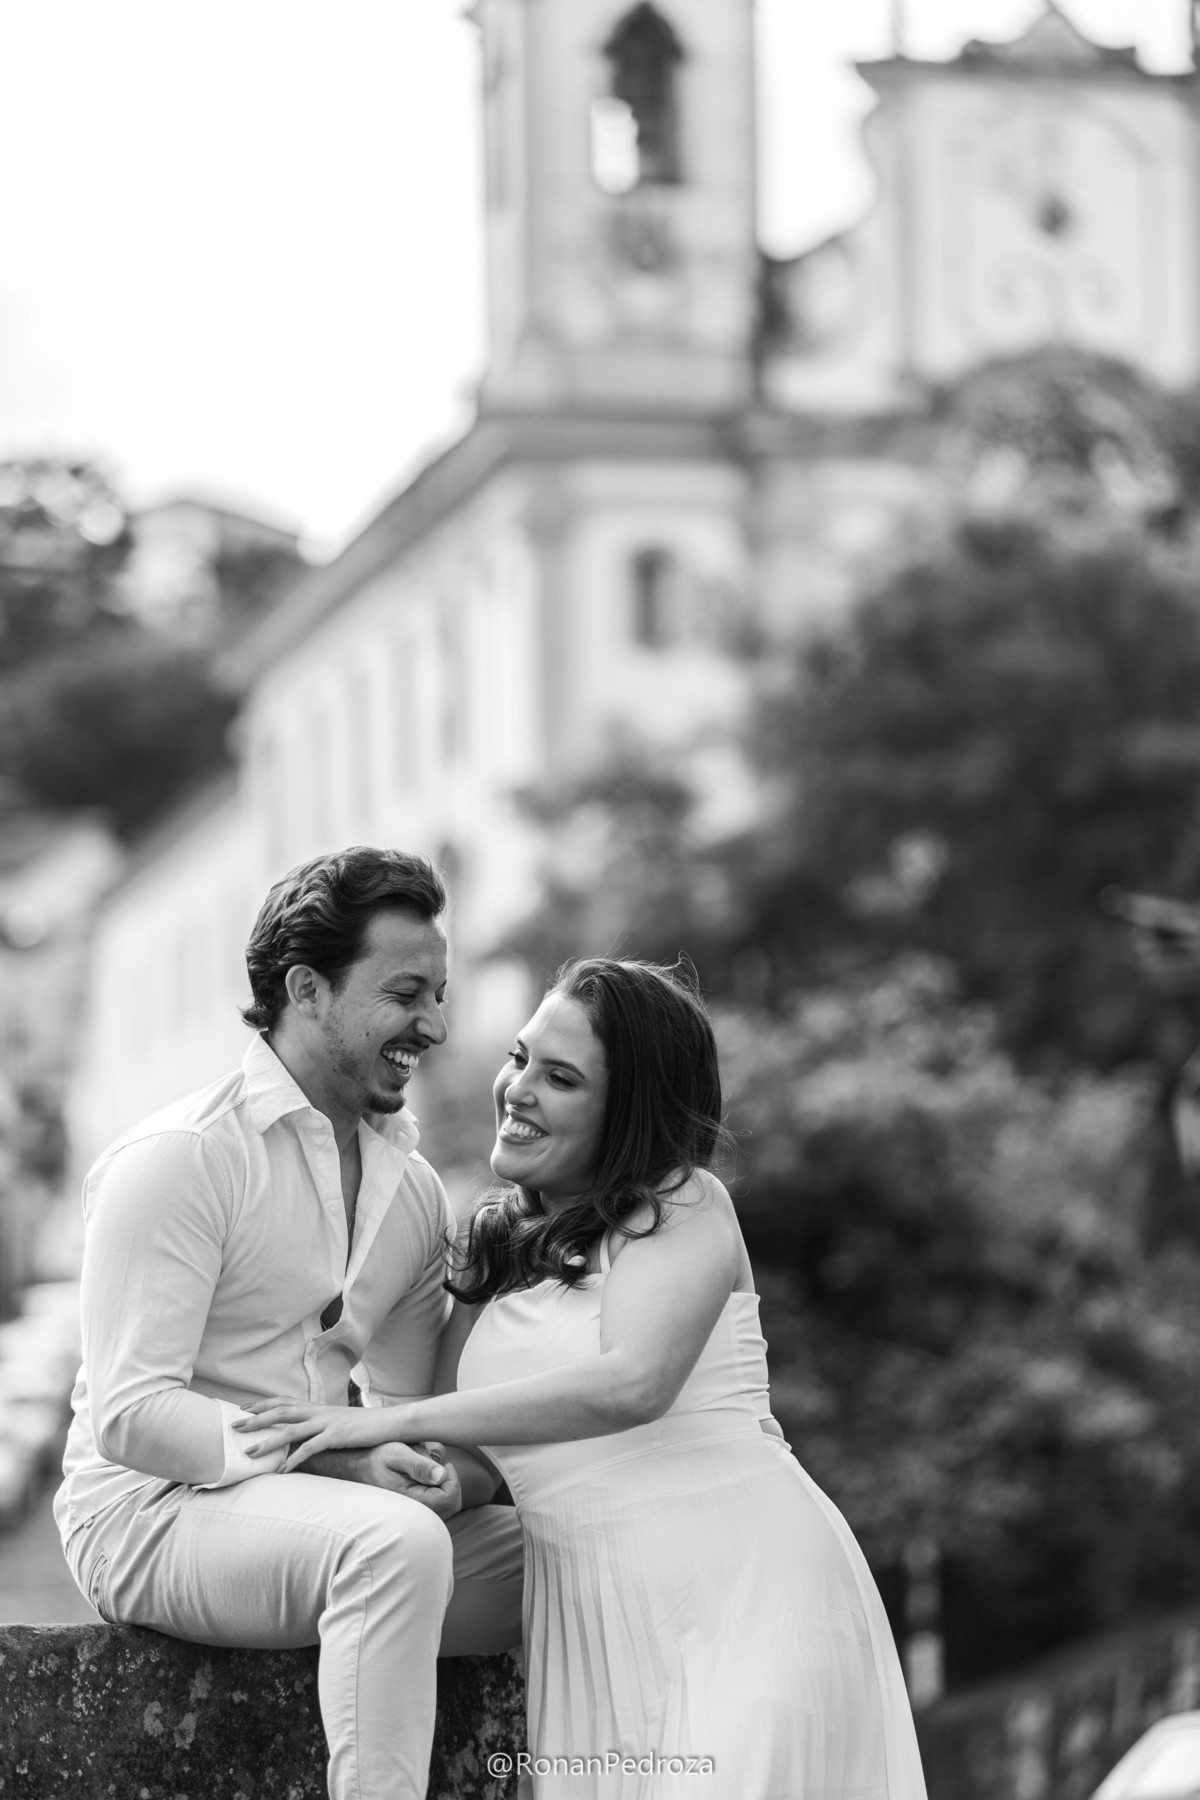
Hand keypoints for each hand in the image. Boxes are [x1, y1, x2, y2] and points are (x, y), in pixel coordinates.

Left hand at [236, 1397, 421, 1471]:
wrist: (393, 1422)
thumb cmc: (367, 1426)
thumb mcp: (340, 1422)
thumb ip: (322, 1425)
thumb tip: (307, 1434)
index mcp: (319, 1407)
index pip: (285, 1401)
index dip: (263, 1404)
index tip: (243, 1409)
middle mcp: (319, 1412)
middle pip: (281, 1412)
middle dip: (255, 1419)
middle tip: (234, 1426)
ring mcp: (327, 1423)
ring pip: (290, 1430)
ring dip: (268, 1441)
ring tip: (249, 1452)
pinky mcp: (337, 1436)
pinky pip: (310, 1448)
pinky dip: (294, 1459)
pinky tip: (283, 1470)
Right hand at [348, 1443, 462, 1519]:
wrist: (361, 1466)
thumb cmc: (378, 1457)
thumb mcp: (397, 1454)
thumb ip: (419, 1465)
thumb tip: (442, 1475)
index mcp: (412, 1500)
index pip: (449, 1498)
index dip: (452, 1479)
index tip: (440, 1464)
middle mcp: (416, 1511)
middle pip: (453, 1504)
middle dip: (450, 1481)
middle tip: (435, 1465)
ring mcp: (418, 1511)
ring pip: (448, 1503)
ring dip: (443, 1483)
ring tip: (426, 1468)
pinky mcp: (418, 1508)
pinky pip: (440, 1502)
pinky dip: (439, 1487)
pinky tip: (425, 1475)